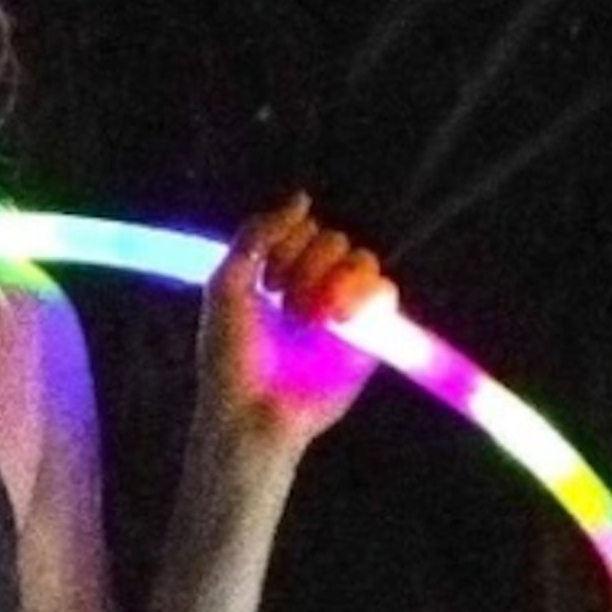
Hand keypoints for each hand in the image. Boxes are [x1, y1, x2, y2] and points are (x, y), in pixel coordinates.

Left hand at [196, 193, 393, 463]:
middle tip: (283, 299)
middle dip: (306, 262)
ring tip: (310, 316)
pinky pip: (385, 293)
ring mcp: (342, 313)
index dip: (286, 240)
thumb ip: (256, 233)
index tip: (264, 276)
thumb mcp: (225, 284)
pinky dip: (364, 295)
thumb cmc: (230, 359)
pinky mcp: (368, 338)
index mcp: (280, 274)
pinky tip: (336, 318)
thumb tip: (302, 198)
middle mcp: (314, 289)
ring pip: (362, 259)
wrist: (251, 413)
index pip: (303, 227)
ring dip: (332, 279)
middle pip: (334, 239)